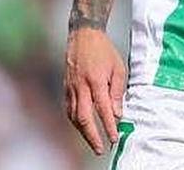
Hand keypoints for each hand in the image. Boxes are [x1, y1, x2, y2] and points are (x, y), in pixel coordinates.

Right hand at [63, 27, 127, 154]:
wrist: (83, 35)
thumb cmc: (104, 51)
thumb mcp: (118, 67)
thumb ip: (118, 91)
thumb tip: (117, 113)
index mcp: (96, 80)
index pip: (103, 109)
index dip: (108, 126)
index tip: (113, 138)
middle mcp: (81, 86)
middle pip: (84, 117)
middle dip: (92, 136)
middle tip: (100, 148)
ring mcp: (71, 87)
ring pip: (74, 116)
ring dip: (83, 132)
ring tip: (92, 142)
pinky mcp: (65, 87)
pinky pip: (69, 109)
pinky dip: (75, 121)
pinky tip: (82, 127)